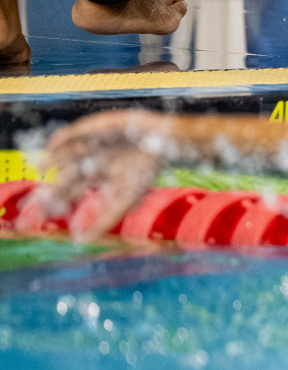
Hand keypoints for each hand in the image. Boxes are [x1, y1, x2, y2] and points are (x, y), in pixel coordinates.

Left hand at [41, 110, 171, 241]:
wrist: (165, 144)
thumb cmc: (147, 171)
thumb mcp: (125, 199)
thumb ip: (105, 219)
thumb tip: (82, 242)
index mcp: (97, 176)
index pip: (70, 189)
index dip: (56, 200)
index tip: (42, 212)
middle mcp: (91, 160)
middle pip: (64, 173)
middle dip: (52, 184)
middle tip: (39, 193)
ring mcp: (92, 143)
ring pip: (67, 153)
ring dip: (54, 159)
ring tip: (43, 167)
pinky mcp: (96, 127)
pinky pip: (74, 132)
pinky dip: (62, 138)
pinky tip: (53, 145)